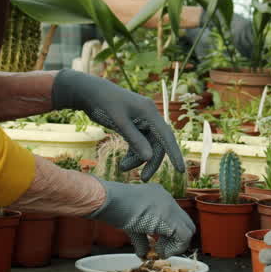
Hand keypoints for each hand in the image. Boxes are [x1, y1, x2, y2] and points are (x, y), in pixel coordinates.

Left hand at [51, 69, 183, 180]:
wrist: (90, 92)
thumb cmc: (103, 103)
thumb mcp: (118, 122)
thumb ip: (134, 140)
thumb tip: (150, 158)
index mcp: (149, 112)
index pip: (166, 136)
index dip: (174, 154)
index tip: (181, 171)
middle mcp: (149, 116)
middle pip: (158, 143)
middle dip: (151, 162)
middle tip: (143, 179)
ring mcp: (142, 120)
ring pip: (148, 145)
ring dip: (138, 159)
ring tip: (122, 168)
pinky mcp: (134, 124)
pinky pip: (139, 143)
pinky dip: (134, 153)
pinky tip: (124, 162)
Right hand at [89, 181, 194, 257]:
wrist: (107, 200)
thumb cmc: (113, 207)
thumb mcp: (131, 223)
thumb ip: (141, 238)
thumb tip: (143, 254)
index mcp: (159, 197)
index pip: (174, 217)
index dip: (169, 234)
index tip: (158, 244)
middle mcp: (167, 199)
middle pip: (185, 222)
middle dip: (176, 240)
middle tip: (161, 249)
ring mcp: (170, 206)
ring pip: (189, 229)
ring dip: (176, 245)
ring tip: (160, 251)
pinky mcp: (169, 217)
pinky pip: (184, 236)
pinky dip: (176, 247)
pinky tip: (160, 251)